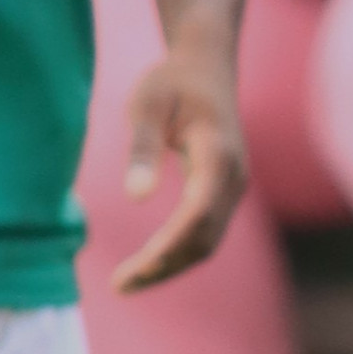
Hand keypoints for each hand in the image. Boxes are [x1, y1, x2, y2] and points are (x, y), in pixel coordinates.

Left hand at [108, 20, 246, 292]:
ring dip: (171, 265)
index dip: (168, 245)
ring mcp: (233, 187)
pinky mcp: (224, 192)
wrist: (207, 67)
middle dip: (165, 267)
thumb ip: (141, 149)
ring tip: (128, 282)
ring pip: (208, 242)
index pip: (197, 214)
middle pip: (205, 239)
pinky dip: (179, 253)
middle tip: (119, 286)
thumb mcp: (145, 105)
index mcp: (217, 156)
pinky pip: (207, 232)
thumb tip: (136, 198)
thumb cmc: (171, 82)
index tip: (134, 269)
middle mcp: (233, 178)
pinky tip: (150, 260)